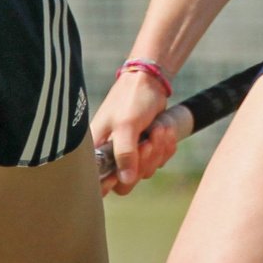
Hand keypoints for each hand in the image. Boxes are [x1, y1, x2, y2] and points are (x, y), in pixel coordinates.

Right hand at [92, 69, 176, 195]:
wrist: (150, 80)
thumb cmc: (131, 98)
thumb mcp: (126, 125)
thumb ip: (125, 154)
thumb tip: (126, 180)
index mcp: (97, 149)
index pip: (99, 182)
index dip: (113, 181)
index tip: (128, 170)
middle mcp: (111, 154)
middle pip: (127, 181)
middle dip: (144, 160)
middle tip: (149, 140)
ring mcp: (129, 152)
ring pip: (145, 171)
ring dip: (158, 150)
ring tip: (158, 128)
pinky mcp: (145, 149)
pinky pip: (158, 160)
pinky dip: (165, 146)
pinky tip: (165, 129)